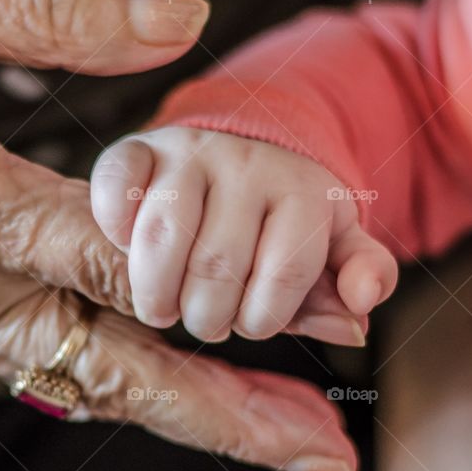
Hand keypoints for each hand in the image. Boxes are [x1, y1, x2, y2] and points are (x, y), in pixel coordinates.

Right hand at [91, 127, 397, 342]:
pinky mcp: (138, 147)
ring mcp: (189, 151)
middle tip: (206, 322)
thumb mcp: (332, 247)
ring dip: (156, 292)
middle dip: (208, 316)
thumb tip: (355, 320)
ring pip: (162, 236)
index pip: (286, 271)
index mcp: (304, 188)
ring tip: (161, 307)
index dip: (263, 317)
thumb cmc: (285, 221)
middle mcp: (248, 161)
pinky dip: (116, 229)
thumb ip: (356, 280)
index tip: (252, 323)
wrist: (241, 151)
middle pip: (218, 263)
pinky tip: (126, 249)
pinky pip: (117, 186)